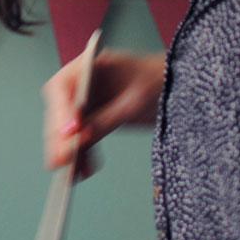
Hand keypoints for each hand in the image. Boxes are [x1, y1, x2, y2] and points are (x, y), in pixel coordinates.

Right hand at [42, 48, 165, 172]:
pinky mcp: (94, 117)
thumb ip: (104, 120)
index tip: (68, 131)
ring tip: (72, 173)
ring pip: (67, 128)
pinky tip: (83, 170)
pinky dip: (82, 153)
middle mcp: (83, 82)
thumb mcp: (133, 102)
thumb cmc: (160, 83)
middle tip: (62, 160)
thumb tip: (78, 137)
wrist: (180, 88)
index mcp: (90, 66)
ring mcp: (87, 100)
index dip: (61, 109)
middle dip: (60, 137)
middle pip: (61, 110)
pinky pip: (81, 137)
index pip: (64, 86)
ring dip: (69, 150)